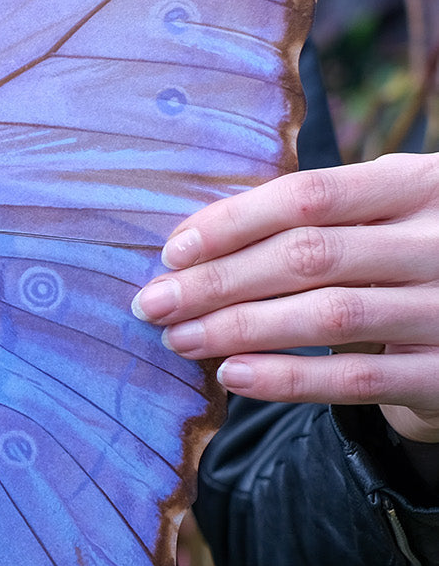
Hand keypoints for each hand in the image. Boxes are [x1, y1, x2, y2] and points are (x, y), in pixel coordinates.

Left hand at [131, 153, 438, 456]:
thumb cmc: (408, 259)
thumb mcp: (384, 215)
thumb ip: (314, 216)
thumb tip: (192, 240)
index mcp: (417, 185)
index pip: (309, 196)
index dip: (232, 223)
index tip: (172, 252)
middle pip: (309, 256)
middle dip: (218, 281)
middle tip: (153, 304)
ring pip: (328, 316)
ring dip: (239, 328)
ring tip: (180, 338)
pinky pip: (356, 379)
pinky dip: (287, 378)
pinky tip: (233, 374)